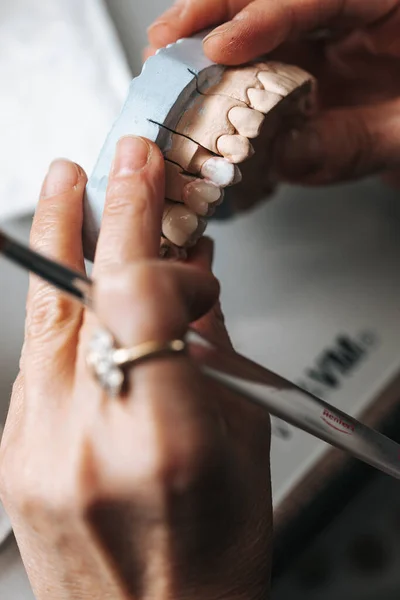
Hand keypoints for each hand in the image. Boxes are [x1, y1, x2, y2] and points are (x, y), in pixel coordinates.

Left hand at [0, 136, 271, 599]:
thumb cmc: (209, 553)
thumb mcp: (242, 440)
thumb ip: (210, 347)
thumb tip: (192, 274)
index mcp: (165, 439)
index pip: (137, 293)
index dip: (141, 224)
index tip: (147, 180)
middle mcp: (89, 441)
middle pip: (82, 295)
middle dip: (95, 217)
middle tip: (102, 167)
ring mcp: (37, 450)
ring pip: (44, 320)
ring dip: (61, 251)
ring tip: (69, 196)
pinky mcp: (13, 454)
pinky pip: (36, 360)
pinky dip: (60, 311)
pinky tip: (75, 288)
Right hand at [148, 0, 399, 186]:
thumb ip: (351, 143)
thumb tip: (284, 153)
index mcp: (386, 3)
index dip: (264, 18)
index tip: (221, 47)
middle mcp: (344, 11)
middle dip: (213, 10)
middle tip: (167, 36)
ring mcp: (316, 35)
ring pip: (250, 16)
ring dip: (201, 33)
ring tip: (162, 52)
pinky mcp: (297, 60)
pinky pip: (252, 55)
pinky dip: (216, 67)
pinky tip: (187, 74)